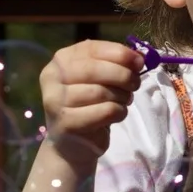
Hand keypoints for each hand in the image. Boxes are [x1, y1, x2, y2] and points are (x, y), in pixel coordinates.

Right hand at [40, 40, 143, 162]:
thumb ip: (115, 64)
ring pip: (101, 92)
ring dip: (122, 96)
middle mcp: (53, 77)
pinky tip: (117, 114)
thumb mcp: (101, 79)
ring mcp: (55, 100)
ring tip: (123, 101)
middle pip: (95, 69)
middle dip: (123, 75)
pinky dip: (118, 112)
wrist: (73, 143)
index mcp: (61, 60)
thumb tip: (139, 57)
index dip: (119, 53)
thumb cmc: (90, 105)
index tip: (139, 62)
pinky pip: (104, 111)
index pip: (92, 48)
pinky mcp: (65, 123)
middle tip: (135, 84)